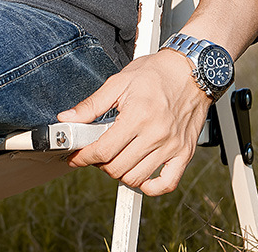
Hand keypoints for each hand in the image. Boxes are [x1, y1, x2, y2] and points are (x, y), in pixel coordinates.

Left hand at [58, 49, 210, 195]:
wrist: (190, 71)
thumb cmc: (156, 73)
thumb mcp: (118, 82)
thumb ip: (92, 104)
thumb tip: (68, 118)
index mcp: (137, 115)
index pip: (103, 150)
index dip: (83, 156)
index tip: (76, 156)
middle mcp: (156, 134)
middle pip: (117, 167)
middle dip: (99, 164)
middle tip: (96, 151)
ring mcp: (172, 146)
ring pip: (137, 178)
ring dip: (119, 173)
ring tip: (115, 157)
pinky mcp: (185, 153)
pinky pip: (167, 183)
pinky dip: (150, 187)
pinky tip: (139, 175)